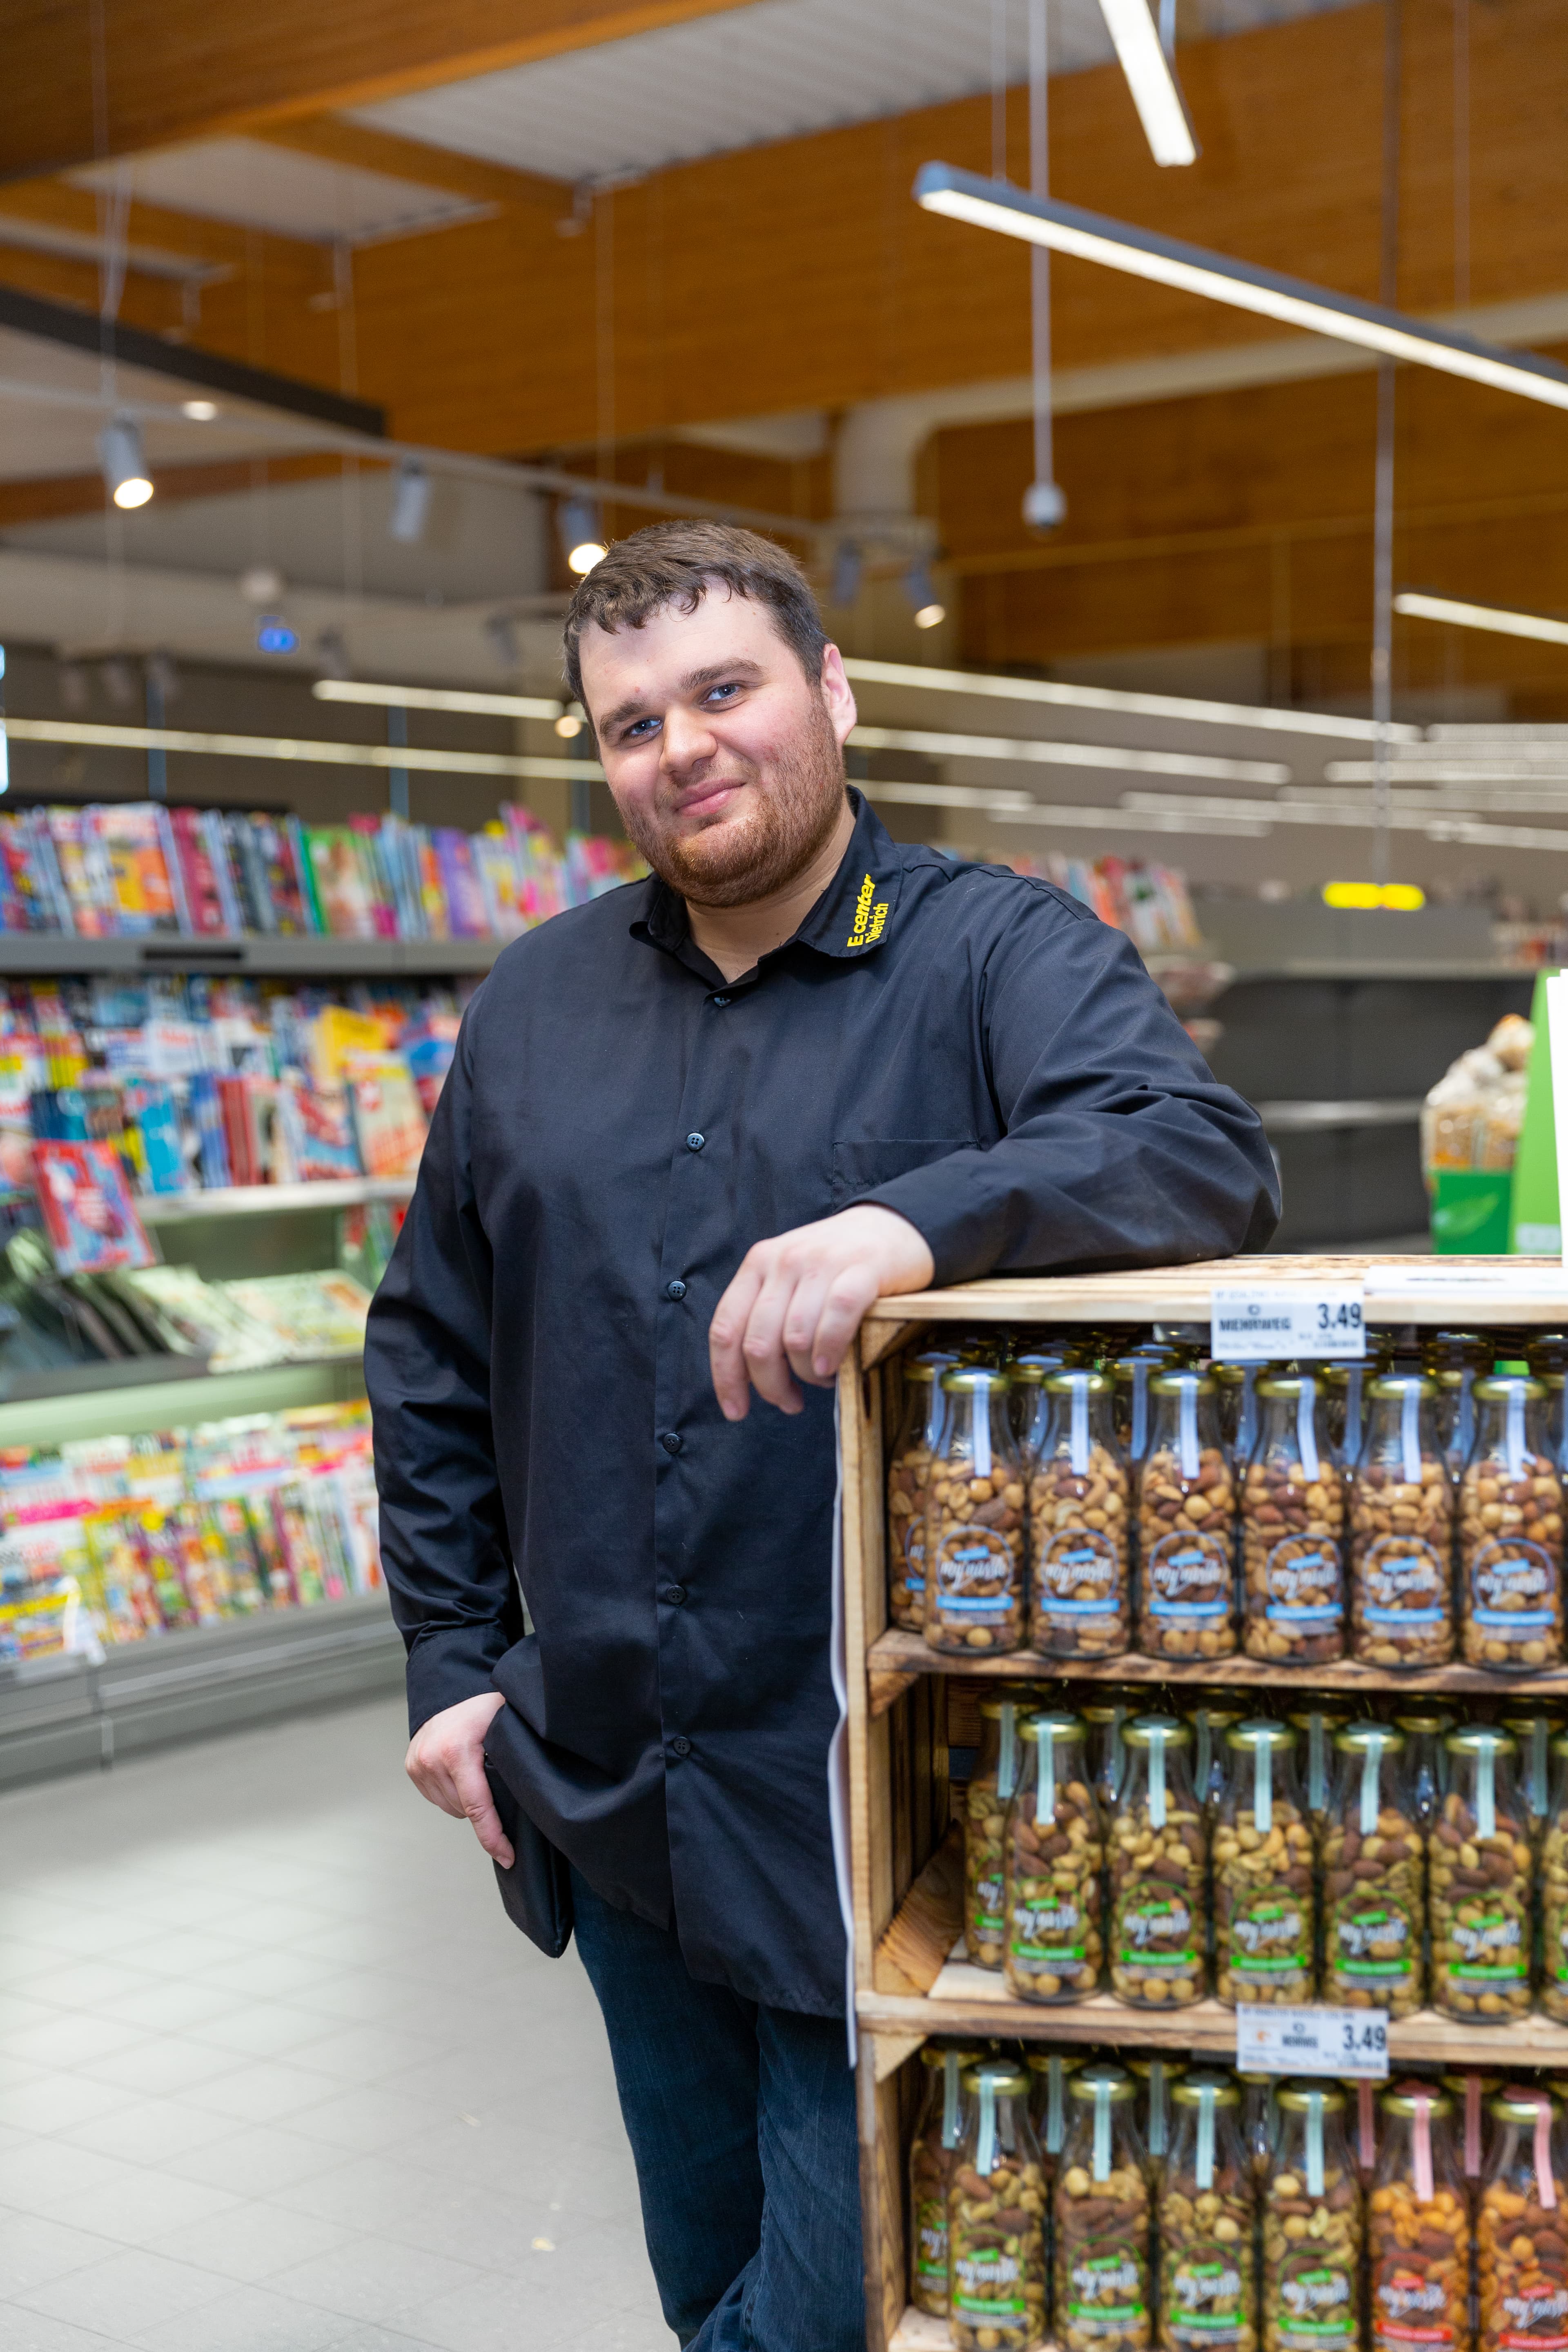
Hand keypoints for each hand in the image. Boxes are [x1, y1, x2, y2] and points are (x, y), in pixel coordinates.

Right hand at [405, 1689, 513, 1866]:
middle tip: (499, 1787)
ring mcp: (418, 1762)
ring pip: (449, 1807)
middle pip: (464, 1810)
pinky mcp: (411, 1766)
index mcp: (458, 1750)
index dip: (493, 1837)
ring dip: (466, 1803)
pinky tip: (462, 1775)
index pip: (478, 1807)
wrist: (452, 1688)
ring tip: (478, 1776)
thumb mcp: (508, 1728)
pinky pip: (436, 1798)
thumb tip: (535, 1796)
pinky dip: (452, 1794)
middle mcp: (432, 1758)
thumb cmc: (487, 1707)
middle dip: (484, 1810)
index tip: (508, 1857)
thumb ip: (516, 1760)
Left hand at [710, 1203, 933, 1420]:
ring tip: (821, 1378)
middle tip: (789, 1401)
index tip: (737, 1410)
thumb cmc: (838, 1265)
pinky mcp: (862, 1268)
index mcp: (758, 1265)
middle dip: (770, 1385)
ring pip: (796, 1338)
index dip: (726, 1377)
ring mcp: (821, 1262)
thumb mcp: (790, 1279)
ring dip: (806, 1374)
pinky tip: (831, 1367)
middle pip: (758, 1343)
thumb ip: (766, 1316)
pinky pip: (837, 1317)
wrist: (893, 1225)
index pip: (725, 1329)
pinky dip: (830, 1350)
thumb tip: (749, 1377)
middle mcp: (783, 1261)